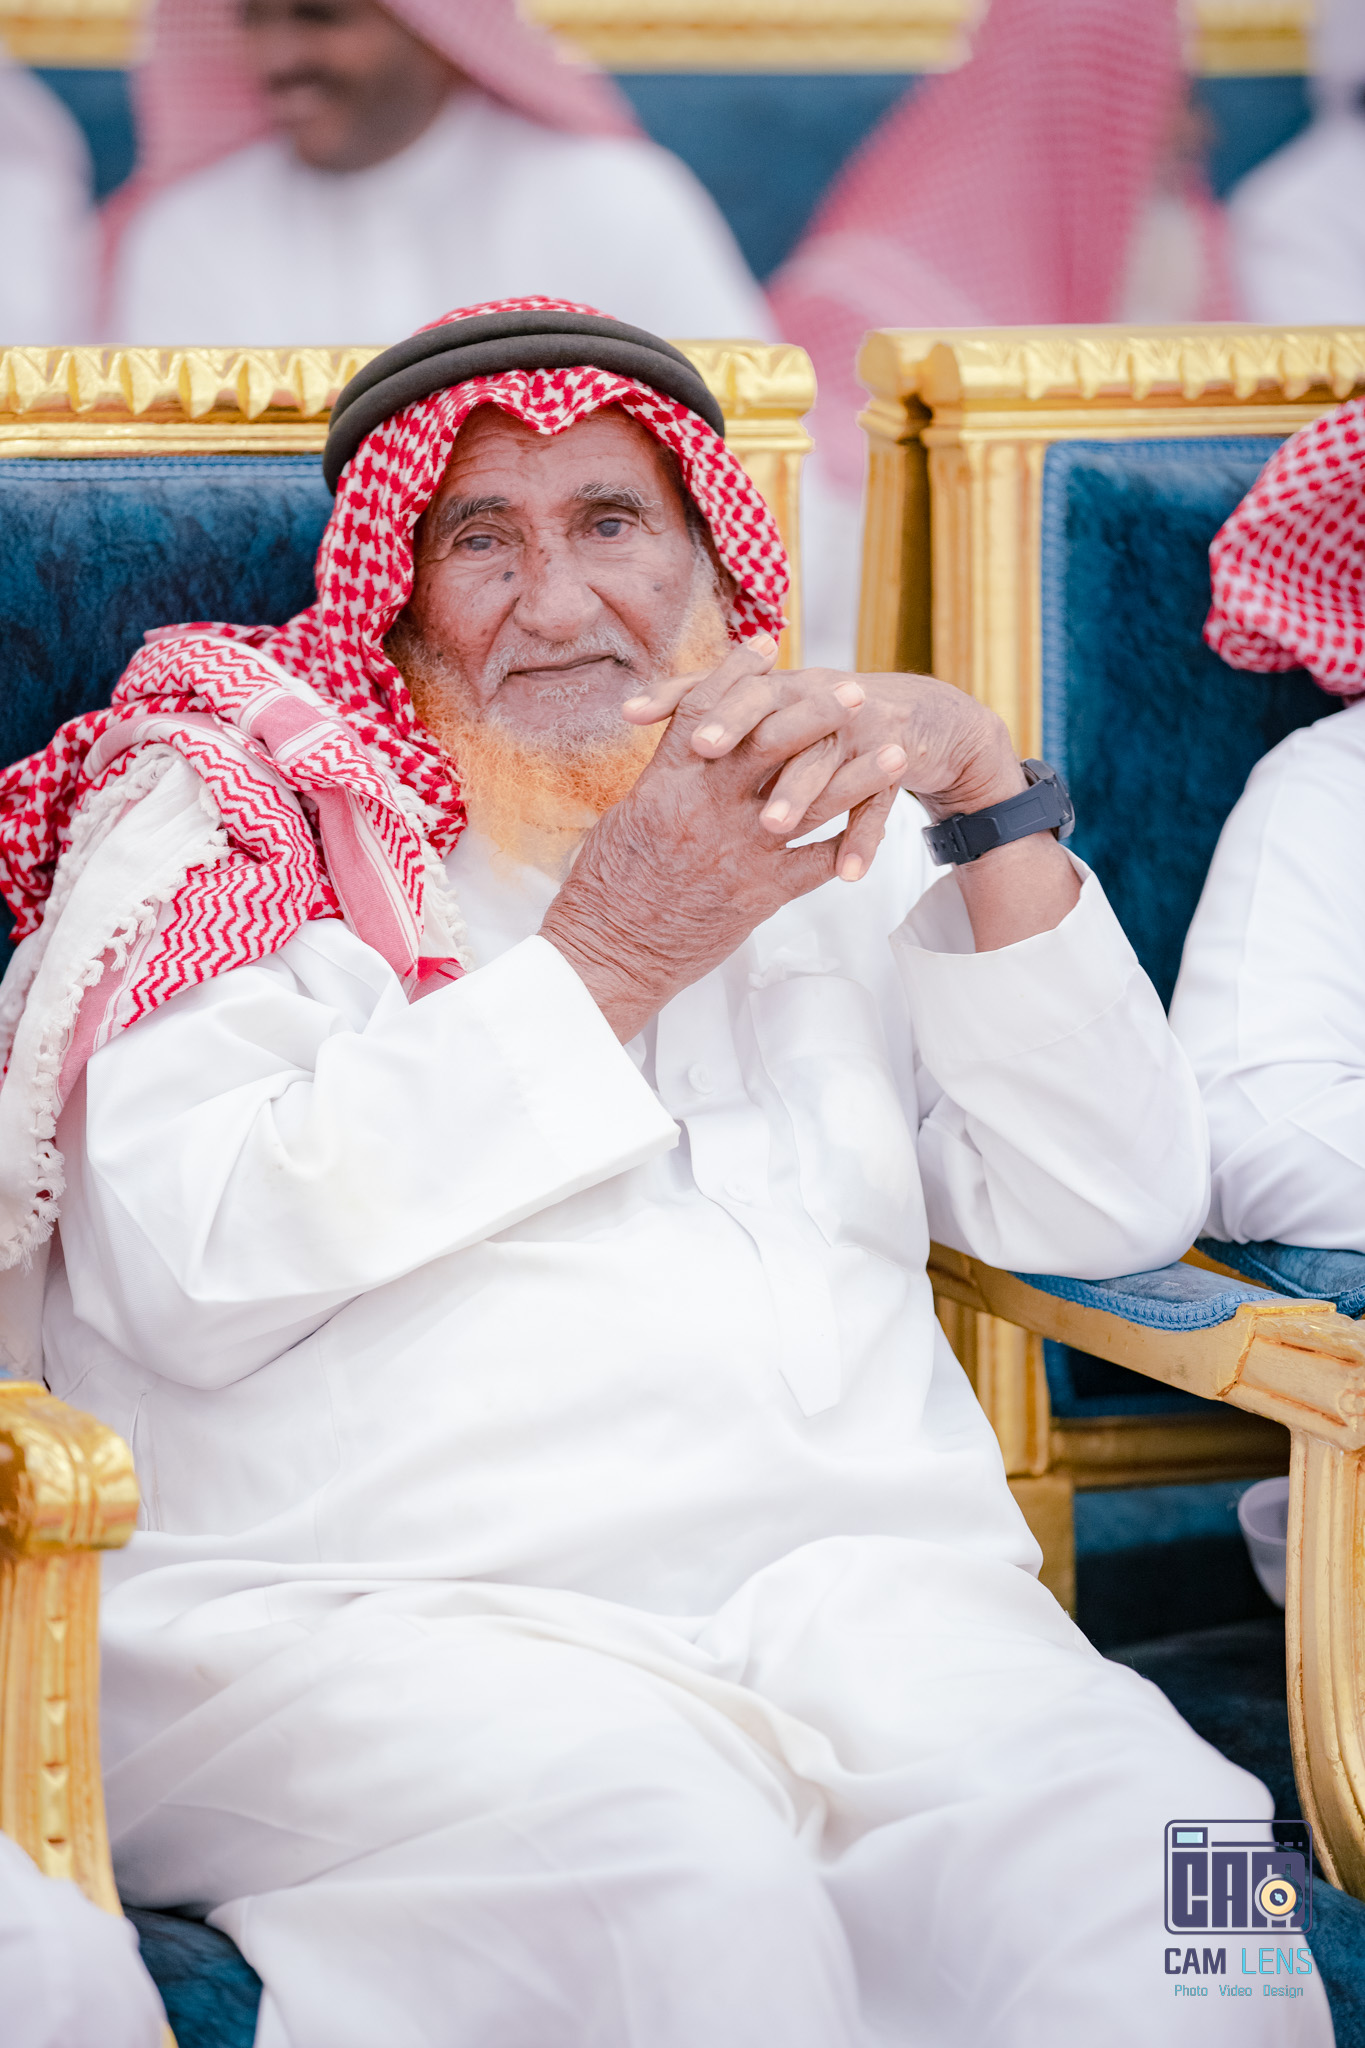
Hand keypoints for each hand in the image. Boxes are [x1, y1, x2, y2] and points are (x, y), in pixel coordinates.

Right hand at [540, 649, 926, 1040]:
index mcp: (667, 784)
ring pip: (812, 799)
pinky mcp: (759, 894)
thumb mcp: (624, 818)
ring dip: (858, 773)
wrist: (610, 952)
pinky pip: (817, 863)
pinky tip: (876, 829)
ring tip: (896, 751)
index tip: (766, 647)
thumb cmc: (604, 889)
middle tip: (853, 691)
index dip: (738, 673)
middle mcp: (707, 808)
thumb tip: (683, 754)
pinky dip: (850, 844)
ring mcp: (739, 850)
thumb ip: (662, 782)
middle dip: (817, 711)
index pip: (708, 711)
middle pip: (771, 741)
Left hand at [621, 641, 1025, 881]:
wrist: (911, 716)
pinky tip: (849, 875)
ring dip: (797, 793)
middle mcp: (808, 698)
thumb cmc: (814, 716)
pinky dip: (864, 839)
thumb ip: (700, 706)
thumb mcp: (766, 702)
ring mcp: (851, 733)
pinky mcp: (886, 767)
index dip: (675, 693)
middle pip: (768, 708)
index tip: (633, 713)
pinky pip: (876, 806)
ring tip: (770, 827)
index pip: (713, 681)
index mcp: (769, 685)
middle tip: (702, 752)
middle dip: (735, 727)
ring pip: (821, 761)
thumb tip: (630, 711)